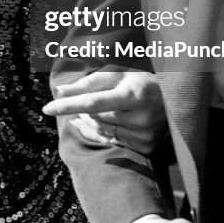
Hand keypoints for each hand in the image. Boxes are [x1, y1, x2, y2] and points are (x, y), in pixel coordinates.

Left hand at [43, 70, 166, 153]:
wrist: (177, 102)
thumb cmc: (142, 83)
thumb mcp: (119, 74)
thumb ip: (88, 83)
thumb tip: (60, 91)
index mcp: (134, 93)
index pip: (93, 101)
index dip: (69, 105)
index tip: (47, 108)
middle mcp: (141, 117)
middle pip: (96, 118)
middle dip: (83, 111)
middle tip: (79, 105)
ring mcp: (144, 135)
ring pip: (102, 131)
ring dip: (90, 123)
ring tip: (90, 113)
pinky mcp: (146, 148)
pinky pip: (112, 143)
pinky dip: (101, 134)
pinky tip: (99, 125)